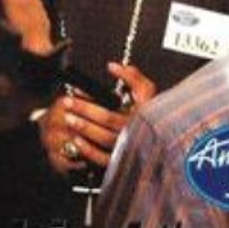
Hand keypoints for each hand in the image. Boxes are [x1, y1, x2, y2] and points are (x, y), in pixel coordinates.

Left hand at [39, 63, 156, 172]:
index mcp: (139, 116)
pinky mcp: (122, 161)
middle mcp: (134, 134)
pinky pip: (104, 159)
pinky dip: (89, 151)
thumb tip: (111, 66)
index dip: (91, 102)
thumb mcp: (147, 90)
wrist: (162, 136)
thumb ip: (132, 75)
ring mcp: (128, 149)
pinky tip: (76, 140)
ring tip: (68, 118)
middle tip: (66, 103)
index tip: (75, 92)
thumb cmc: (152, 111)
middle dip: (83, 112)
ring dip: (84, 129)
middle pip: (105, 122)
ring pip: (103, 140)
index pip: (110, 110)